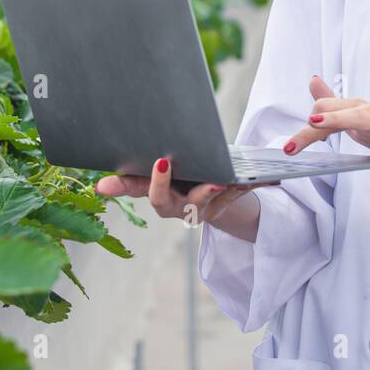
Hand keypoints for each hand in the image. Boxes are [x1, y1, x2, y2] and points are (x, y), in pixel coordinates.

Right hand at [94, 157, 279, 226]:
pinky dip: (248, 186)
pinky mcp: (224, 205)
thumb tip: (103, 184)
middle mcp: (174, 205)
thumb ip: (139, 175)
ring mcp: (198, 208)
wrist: (217, 196)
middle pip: (161, 201)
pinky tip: (266, 178)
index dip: (119, 187)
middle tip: (162, 161)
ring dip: (207, 192)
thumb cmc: (184, 174)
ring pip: (199, 202)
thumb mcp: (163, 172)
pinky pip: (235, 195)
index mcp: (156, 191)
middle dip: (159, 183)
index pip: (132, 188)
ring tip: (216, 181)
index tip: (105, 184)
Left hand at [284, 75, 369, 178]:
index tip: (293, 148)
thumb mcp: (359, 123)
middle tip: (290, 148)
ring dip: (337, 118)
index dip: (306, 130)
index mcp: (355, 110)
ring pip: (359, 117)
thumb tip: (313, 82)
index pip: (323, 111)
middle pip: (334, 112)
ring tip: (317, 122)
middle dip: (311, 128)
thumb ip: (335, 106)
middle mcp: (368, 110)